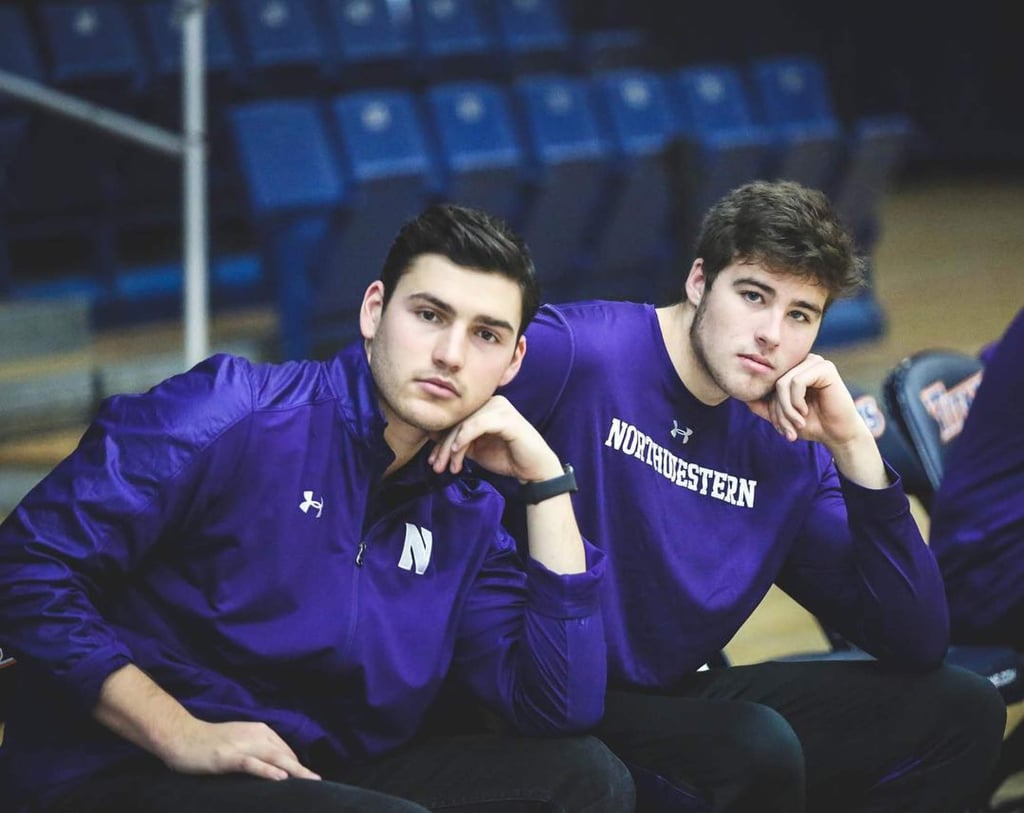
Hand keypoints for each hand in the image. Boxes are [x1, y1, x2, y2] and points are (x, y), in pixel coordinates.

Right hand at [158, 717, 320, 780]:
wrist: (182, 737)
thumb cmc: (209, 741)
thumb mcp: (239, 740)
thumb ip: (256, 748)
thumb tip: (273, 764)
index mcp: (260, 730)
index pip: (284, 749)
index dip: (296, 764)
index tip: (306, 777)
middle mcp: (256, 735)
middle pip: (284, 754)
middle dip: (302, 769)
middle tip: (318, 781)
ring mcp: (243, 745)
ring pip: (274, 758)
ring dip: (294, 770)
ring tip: (309, 781)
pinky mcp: (229, 757)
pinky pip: (253, 765)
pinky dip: (268, 771)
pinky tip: (280, 779)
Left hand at [428, 395, 562, 482]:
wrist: (533, 469)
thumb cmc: (506, 457)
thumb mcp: (475, 449)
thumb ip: (457, 441)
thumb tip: (431, 434)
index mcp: (485, 407)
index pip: (456, 420)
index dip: (441, 440)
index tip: (433, 461)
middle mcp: (492, 402)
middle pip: (458, 421)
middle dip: (444, 447)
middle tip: (436, 467)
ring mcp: (500, 408)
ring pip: (465, 424)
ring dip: (452, 447)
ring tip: (449, 467)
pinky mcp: (506, 418)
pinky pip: (478, 424)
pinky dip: (465, 437)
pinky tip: (456, 451)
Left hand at [747, 353, 887, 486]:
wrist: (836, 434)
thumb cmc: (811, 423)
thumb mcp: (780, 415)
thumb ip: (761, 405)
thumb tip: (740, 395)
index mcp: (792, 370)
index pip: (767, 382)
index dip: (770, 406)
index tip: (779, 426)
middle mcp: (802, 362)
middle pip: (773, 383)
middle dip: (778, 411)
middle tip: (788, 429)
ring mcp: (814, 362)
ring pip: (782, 383)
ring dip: (786, 409)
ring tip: (797, 423)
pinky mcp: (824, 367)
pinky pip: (796, 382)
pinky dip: (797, 402)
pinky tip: (806, 412)